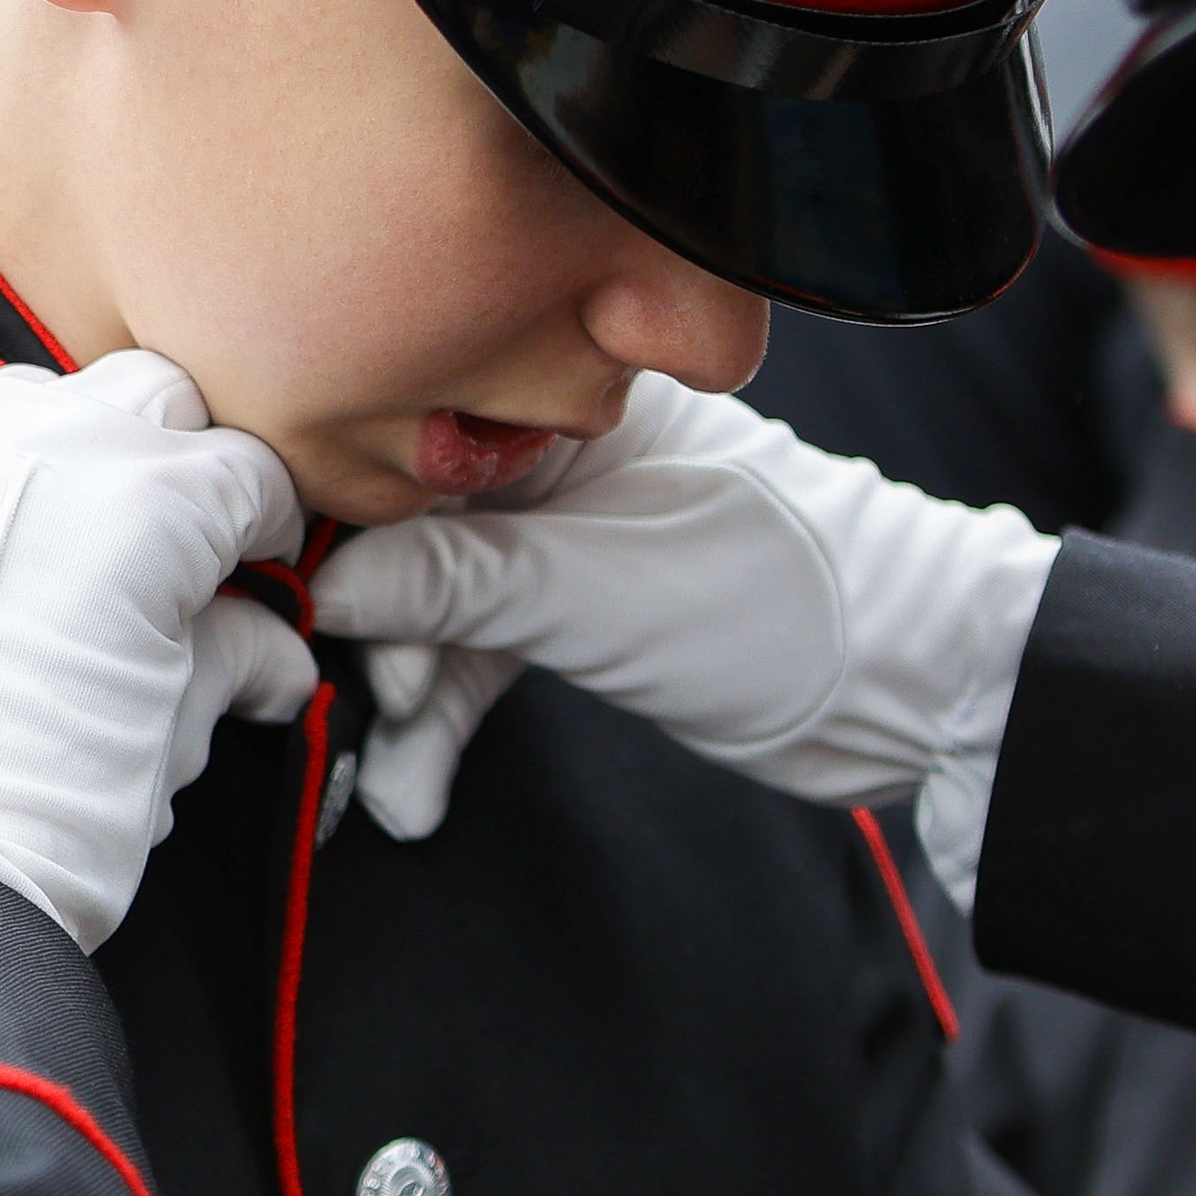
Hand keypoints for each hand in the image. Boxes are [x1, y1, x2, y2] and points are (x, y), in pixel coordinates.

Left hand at [0, 353, 315, 952]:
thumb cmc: (32, 829)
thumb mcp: (169, 735)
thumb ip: (229, 659)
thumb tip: (268, 653)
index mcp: (141, 496)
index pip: (246, 472)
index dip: (271, 531)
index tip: (265, 573)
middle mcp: (32, 450)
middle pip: (149, 402)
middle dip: (186, 466)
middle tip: (194, 555)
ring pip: (36, 403)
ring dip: (82, 456)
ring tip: (93, 552)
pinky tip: (1, 580)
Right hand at [311, 377, 1055, 903]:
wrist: (915, 689)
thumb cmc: (790, 609)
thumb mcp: (601, 594)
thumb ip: (461, 582)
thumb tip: (326, 581)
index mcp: (572, 403)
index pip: (413, 434)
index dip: (340, 512)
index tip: (281, 583)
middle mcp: (563, 457)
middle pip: (412, 523)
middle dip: (373, 624)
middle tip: (359, 697)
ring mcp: (575, 537)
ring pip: (446, 604)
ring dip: (413, 696)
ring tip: (398, 774)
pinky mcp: (591, 611)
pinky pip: (489, 655)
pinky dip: (454, 721)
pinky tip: (418, 791)